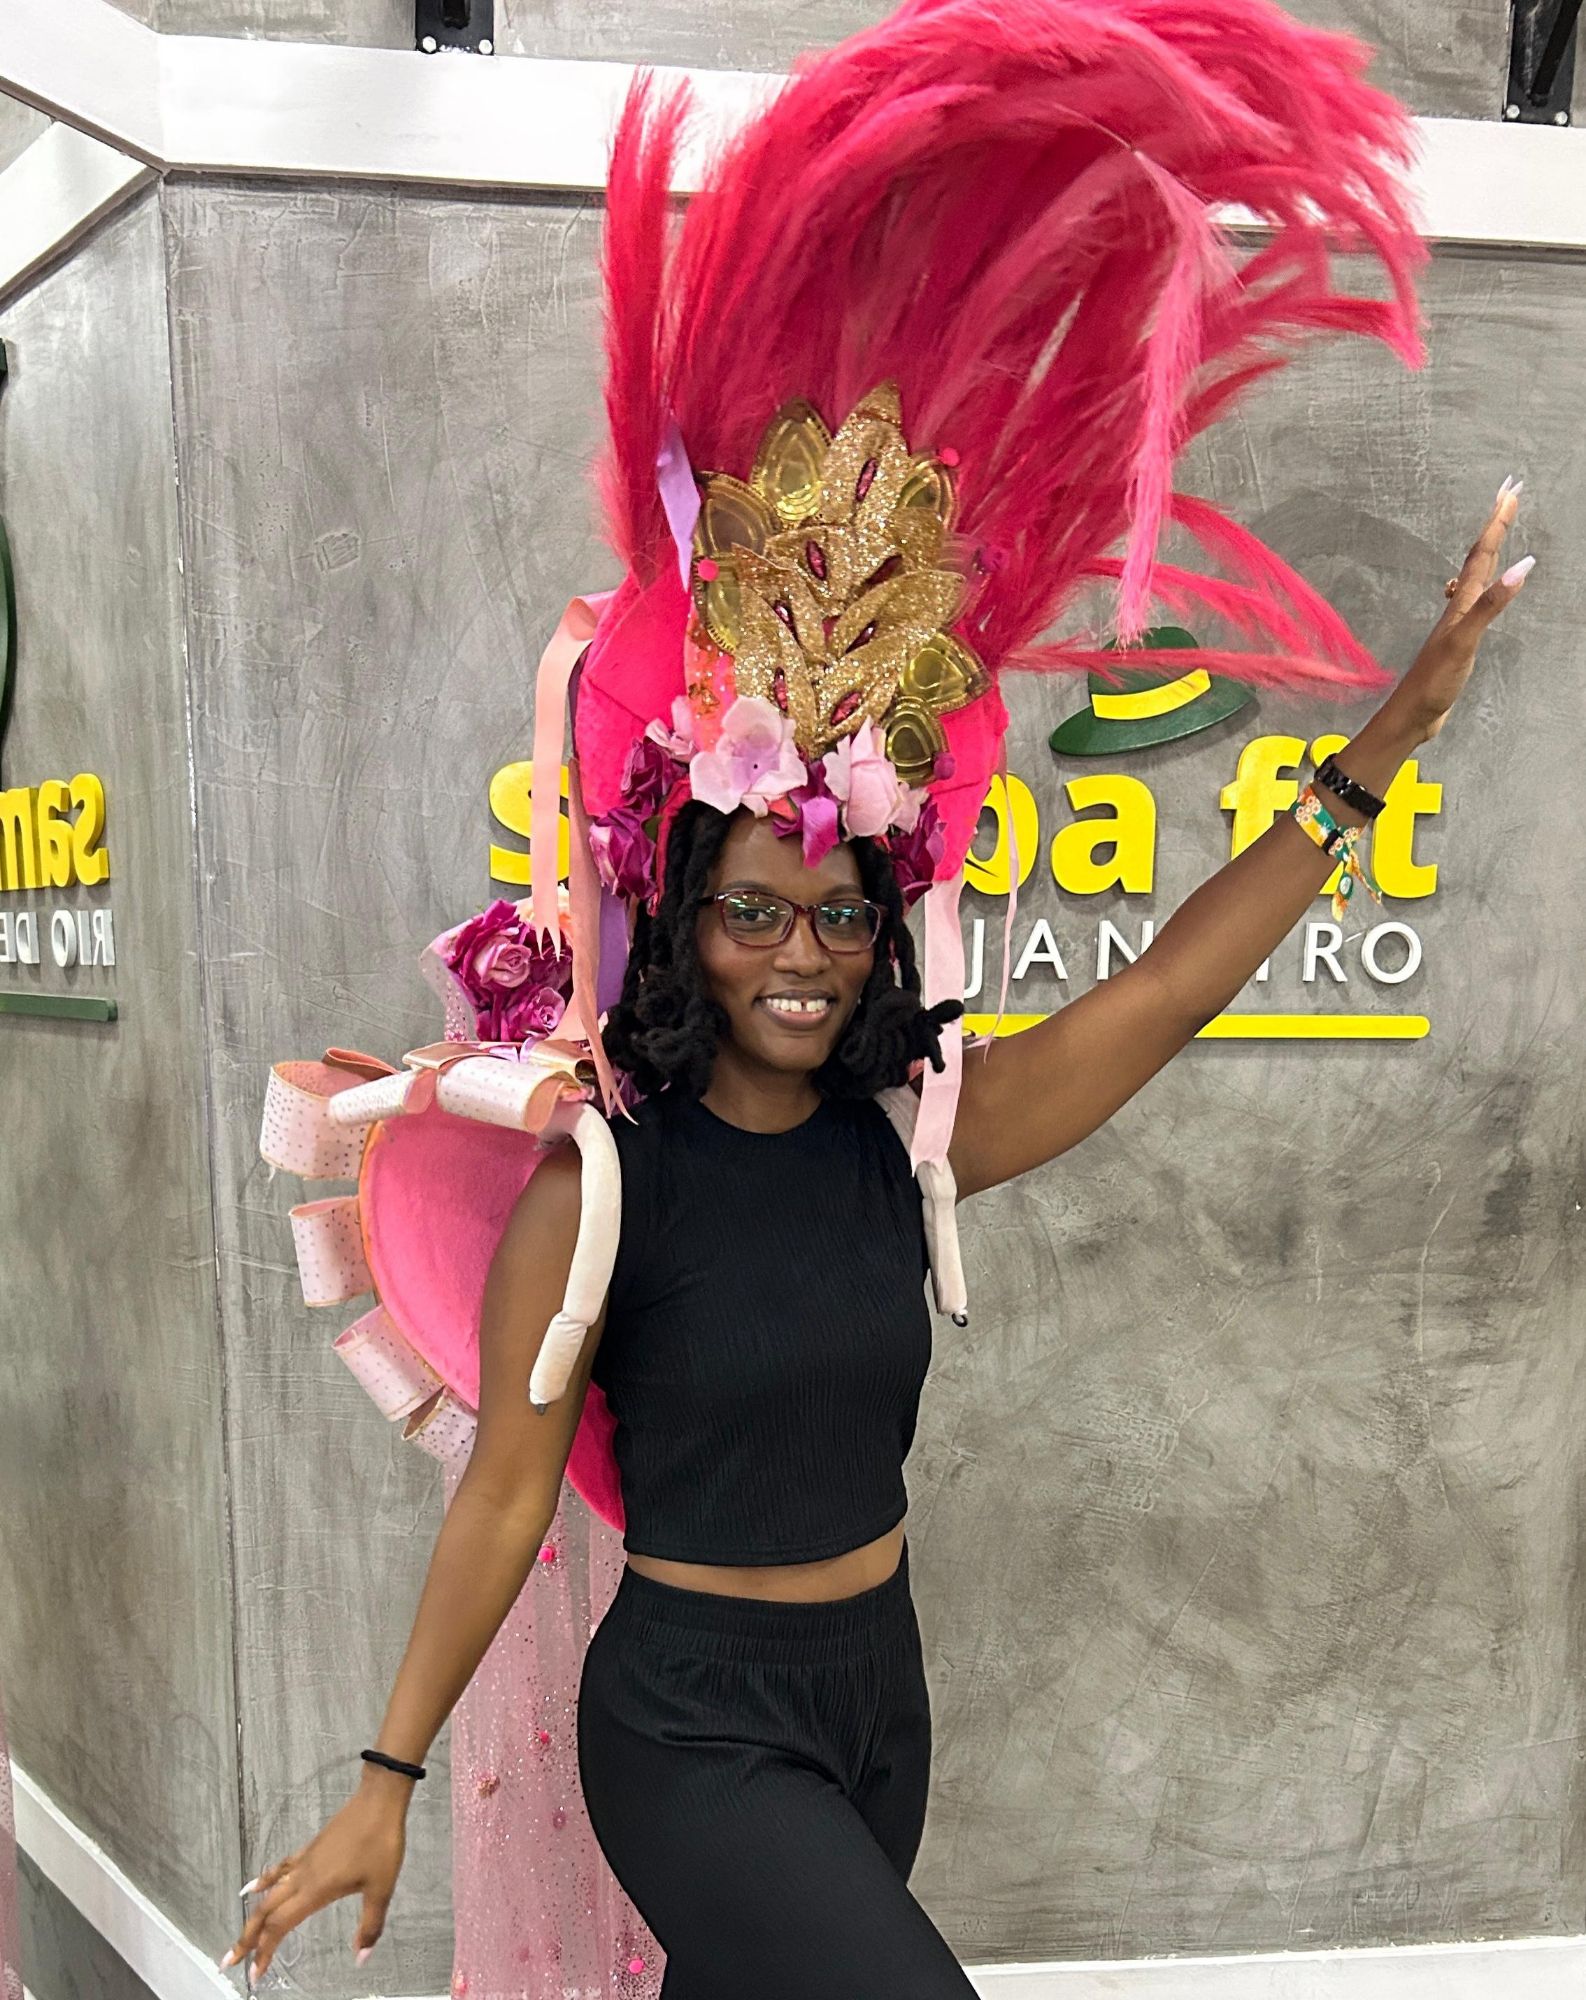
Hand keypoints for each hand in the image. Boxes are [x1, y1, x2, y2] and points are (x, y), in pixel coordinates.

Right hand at [222, 1780, 409, 1985]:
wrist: (378, 1800)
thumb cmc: (380, 1843)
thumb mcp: (381, 1889)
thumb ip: (370, 1925)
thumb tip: (361, 1958)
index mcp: (315, 1890)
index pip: (280, 1926)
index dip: (265, 1952)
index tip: (254, 1975)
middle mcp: (303, 1877)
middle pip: (266, 1912)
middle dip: (247, 1939)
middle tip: (230, 1961)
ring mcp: (304, 1861)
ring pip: (269, 1892)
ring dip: (253, 1916)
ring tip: (241, 1935)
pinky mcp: (310, 1849)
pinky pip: (280, 1870)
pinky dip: (264, 1882)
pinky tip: (254, 1887)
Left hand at [1391, 479, 1534, 745]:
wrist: (1411, 715)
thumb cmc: (1434, 682)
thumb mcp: (1465, 641)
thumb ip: (1491, 605)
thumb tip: (1523, 567)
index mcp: (1462, 603)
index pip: (1483, 554)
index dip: (1497, 522)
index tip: (1510, 491)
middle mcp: (1458, 606)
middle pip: (1480, 557)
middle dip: (1495, 525)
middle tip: (1509, 494)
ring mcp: (1457, 622)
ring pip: (1475, 576)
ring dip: (1488, 549)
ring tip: (1497, 529)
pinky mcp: (1457, 639)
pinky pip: (1474, 599)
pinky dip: (1482, 584)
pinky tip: (1475, 588)